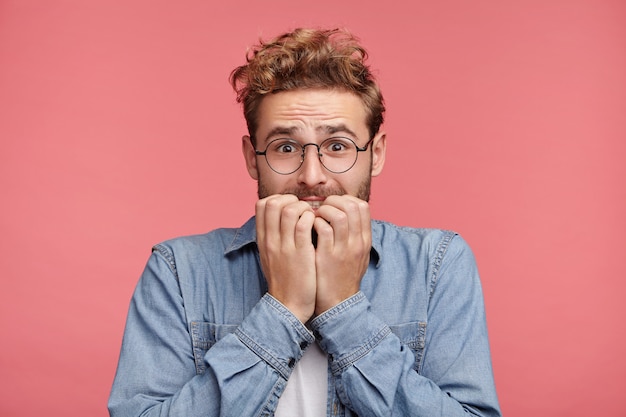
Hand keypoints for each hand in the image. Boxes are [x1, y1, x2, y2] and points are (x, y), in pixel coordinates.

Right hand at [255, 194, 316, 322]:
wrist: (288, 305)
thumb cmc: (284, 280)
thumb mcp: (270, 256)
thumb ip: (273, 236)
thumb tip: (280, 218)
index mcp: (263, 239)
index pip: (262, 205)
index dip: (278, 199)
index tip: (291, 207)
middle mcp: (271, 240)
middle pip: (273, 203)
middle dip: (291, 199)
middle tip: (303, 209)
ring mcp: (285, 246)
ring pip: (289, 210)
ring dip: (304, 208)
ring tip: (312, 217)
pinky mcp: (301, 254)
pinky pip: (304, 225)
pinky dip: (312, 219)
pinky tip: (318, 226)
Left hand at [313, 195, 370, 314]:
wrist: (338, 304)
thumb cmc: (343, 277)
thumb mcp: (357, 256)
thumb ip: (354, 236)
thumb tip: (346, 216)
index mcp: (364, 240)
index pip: (362, 207)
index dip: (346, 200)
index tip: (333, 205)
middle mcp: (357, 243)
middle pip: (353, 206)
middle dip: (334, 201)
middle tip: (321, 207)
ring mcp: (344, 250)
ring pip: (340, 215)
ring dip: (324, 210)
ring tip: (315, 216)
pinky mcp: (328, 257)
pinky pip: (324, 229)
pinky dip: (315, 222)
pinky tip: (309, 228)